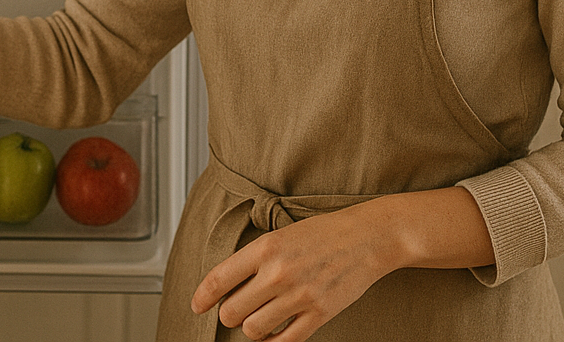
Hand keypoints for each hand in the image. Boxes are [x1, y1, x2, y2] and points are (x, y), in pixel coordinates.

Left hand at [190, 203, 392, 340]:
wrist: (366, 237)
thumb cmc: (324, 233)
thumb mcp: (282, 234)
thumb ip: (255, 258)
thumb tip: (229, 283)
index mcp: (265, 248)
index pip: (219, 278)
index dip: (202, 297)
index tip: (197, 306)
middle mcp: (278, 272)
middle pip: (232, 310)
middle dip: (229, 314)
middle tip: (236, 310)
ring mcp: (299, 295)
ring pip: (253, 330)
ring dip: (252, 329)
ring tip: (258, 320)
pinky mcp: (320, 313)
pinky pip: (285, 341)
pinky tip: (275, 334)